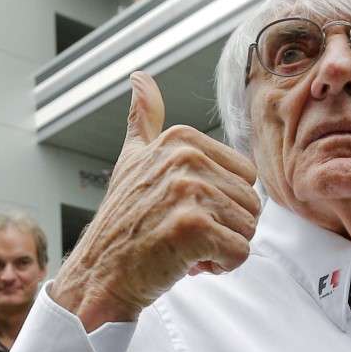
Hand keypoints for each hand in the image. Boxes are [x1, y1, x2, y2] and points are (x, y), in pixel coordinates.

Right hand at [50, 72, 259, 330]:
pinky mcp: (194, 227)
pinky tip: (189, 264)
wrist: (100, 274)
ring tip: (185, 247)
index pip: (246, 175)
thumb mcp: (132, 160)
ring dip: (223, 248)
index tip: (185, 210)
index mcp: (180, 138)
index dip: (223, 201)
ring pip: (248, 228)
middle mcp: (185, 158)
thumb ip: (143, 119)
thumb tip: (140, 77)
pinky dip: (221, 266)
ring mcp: (189, 190)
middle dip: (226, 227)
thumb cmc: (124, 222)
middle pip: (251, 202)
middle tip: (185, 234)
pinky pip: (240, 252)